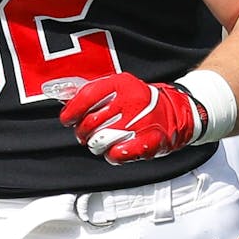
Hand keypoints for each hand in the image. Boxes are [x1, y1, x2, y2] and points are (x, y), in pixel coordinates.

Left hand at [57, 72, 206, 163]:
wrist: (173, 112)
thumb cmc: (139, 101)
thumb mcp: (118, 87)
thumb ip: (94, 92)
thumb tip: (64, 98)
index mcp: (121, 84)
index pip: (87, 96)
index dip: (72, 110)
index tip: (67, 119)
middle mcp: (131, 101)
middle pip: (90, 122)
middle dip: (82, 132)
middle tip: (84, 134)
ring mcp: (140, 122)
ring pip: (100, 141)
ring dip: (95, 145)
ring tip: (100, 141)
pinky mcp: (149, 141)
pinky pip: (118, 154)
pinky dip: (112, 155)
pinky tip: (114, 150)